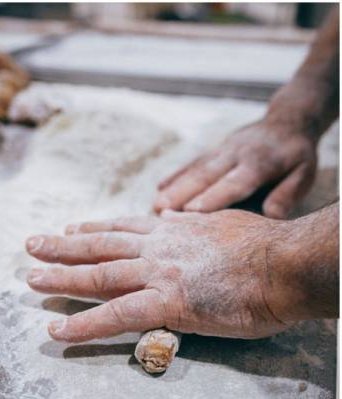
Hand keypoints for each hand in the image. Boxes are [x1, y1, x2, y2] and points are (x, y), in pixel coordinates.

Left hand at [25, 209, 303, 341]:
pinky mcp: (166, 303)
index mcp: (173, 230)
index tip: (71, 227)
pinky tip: (59, 332)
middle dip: (62, 246)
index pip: (123, 227)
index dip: (93, 228)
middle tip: (32, 245)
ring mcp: (158, 274)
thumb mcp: (225, 223)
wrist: (287, 263)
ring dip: (60, 278)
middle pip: (100, 245)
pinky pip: (114, 315)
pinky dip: (83, 325)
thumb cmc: (268, 248)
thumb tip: (178, 221)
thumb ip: (196, 226)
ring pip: (98, 275)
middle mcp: (158, 246)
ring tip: (31, 280)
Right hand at [154, 118, 317, 218]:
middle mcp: (235, 155)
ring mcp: (221, 151)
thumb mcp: (304, 173)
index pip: (235, 182)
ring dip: (173, 187)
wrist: (287, 121)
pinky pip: (192, 163)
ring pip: (194, 170)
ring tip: (155, 206)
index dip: (214, 196)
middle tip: (160, 211)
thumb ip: (287, 194)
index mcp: (260, 163)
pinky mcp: (213, 150)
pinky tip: (159, 188)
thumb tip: (270, 216)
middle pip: (206, 176)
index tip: (192, 211)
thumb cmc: (296, 155)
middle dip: (182, 193)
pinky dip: (175, 175)